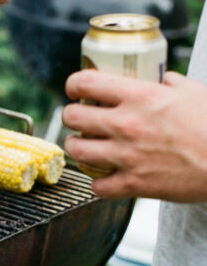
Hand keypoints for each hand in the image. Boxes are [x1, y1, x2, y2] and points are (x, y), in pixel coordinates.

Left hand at [62, 70, 206, 201]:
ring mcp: (127, 155)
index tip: (76, 90)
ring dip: (78, 148)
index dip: (74, 85)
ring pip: (76, 150)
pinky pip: (97, 186)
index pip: (85, 82)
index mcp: (140, 96)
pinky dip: (99, 183)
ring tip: (87, 147)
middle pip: (71, 116)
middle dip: (72, 117)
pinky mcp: (134, 184)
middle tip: (80, 120)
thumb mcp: (194, 93)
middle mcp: (126, 124)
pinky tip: (107, 177)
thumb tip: (162, 80)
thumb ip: (171, 84)